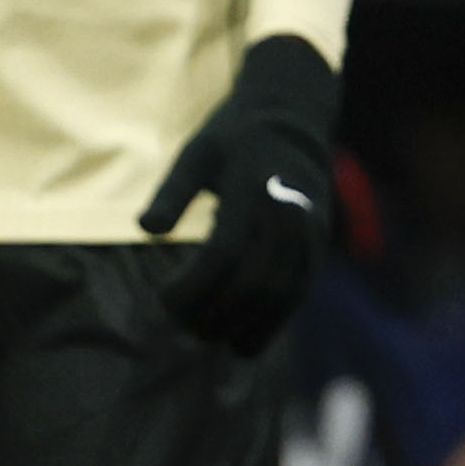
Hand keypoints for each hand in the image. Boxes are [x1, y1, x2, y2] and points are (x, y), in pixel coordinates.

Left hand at [140, 35, 339, 354]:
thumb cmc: (233, 139)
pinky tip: (243, 343)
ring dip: (242, 325)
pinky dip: (272, 324)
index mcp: (254, 187)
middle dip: (213, 312)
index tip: (162, 298)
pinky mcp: (317, 247)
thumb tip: (147, 230)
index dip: (192, 286)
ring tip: (207, 336)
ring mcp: (309, 232)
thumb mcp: (196, 153)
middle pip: (252, 281)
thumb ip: (172, 191)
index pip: (224, 252)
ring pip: (280, 294)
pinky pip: (298, 294)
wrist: (294, 122)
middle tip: (179, 323)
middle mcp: (288, 212)